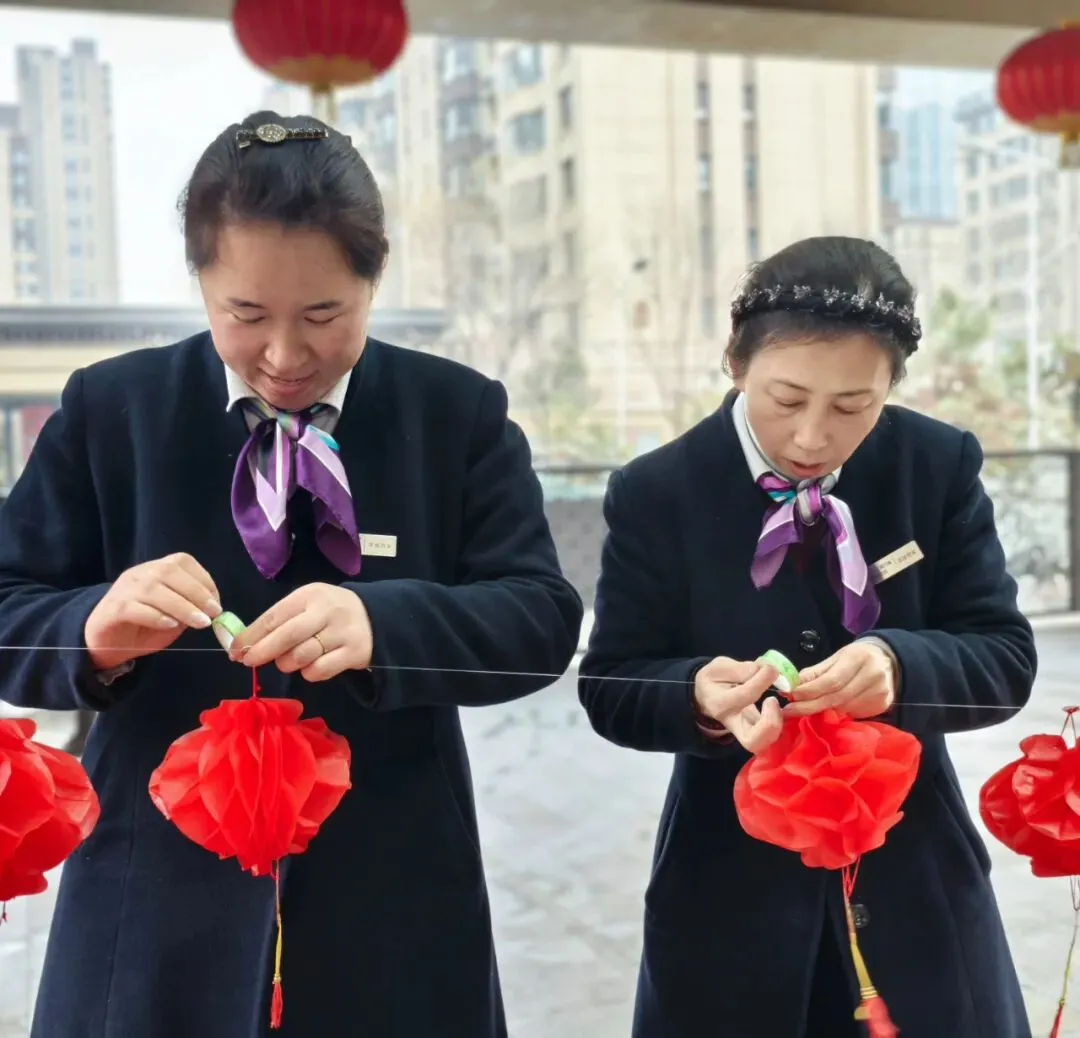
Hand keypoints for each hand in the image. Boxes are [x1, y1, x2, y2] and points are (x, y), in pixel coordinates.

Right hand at [84, 553, 221, 670]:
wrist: (105, 642)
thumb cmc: (145, 626)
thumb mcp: (174, 618)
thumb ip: (191, 610)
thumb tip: (213, 611)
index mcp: (157, 569)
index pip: (182, 562)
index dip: (204, 580)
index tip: (217, 604)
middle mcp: (140, 573)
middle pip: (169, 572)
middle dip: (196, 592)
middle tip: (213, 613)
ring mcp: (123, 589)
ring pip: (153, 589)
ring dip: (181, 606)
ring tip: (199, 623)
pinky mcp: (112, 609)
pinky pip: (133, 607)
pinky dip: (155, 615)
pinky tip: (170, 625)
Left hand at [230, 582, 373, 680]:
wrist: (375, 617)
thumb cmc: (329, 612)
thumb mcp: (307, 605)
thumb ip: (280, 620)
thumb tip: (245, 643)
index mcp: (310, 595)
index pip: (273, 616)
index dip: (250, 636)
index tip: (234, 650)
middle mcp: (327, 611)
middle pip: (286, 636)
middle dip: (262, 652)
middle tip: (249, 661)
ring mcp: (342, 633)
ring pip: (301, 656)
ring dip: (286, 664)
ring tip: (287, 662)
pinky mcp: (354, 653)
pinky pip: (319, 670)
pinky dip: (308, 673)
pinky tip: (309, 667)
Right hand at [693, 657, 784, 753]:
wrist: (705, 697)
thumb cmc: (713, 681)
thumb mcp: (719, 667)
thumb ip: (742, 669)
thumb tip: (764, 669)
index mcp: (720, 703)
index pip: (746, 695)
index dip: (763, 680)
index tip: (771, 668)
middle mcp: (731, 723)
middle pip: (752, 741)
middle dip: (770, 723)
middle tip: (772, 700)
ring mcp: (743, 733)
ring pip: (761, 744)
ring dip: (776, 726)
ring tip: (776, 705)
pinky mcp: (754, 734)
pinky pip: (768, 737)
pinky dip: (779, 726)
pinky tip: (780, 709)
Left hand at [786, 642, 896, 718]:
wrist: (888, 660)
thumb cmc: (855, 658)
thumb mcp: (835, 658)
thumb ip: (814, 673)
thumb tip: (790, 686)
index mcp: (857, 658)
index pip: (830, 680)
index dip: (808, 691)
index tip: (789, 697)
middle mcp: (872, 675)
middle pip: (836, 697)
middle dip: (810, 706)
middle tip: (790, 711)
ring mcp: (880, 692)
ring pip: (844, 708)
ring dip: (823, 710)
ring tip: (807, 709)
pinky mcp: (883, 705)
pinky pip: (854, 713)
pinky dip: (839, 714)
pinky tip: (831, 710)